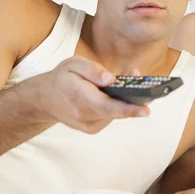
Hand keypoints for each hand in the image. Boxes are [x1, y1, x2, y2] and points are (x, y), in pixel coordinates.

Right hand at [32, 56, 149, 133]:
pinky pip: (110, 117)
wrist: (45, 99)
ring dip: (126, 102)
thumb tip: (111, 79)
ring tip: (133, 83)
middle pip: (115, 112)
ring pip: (114, 115)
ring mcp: (88, 125)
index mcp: (78, 96)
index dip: (128, 109)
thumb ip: (92, 70)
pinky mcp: (92, 128)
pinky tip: (120, 95)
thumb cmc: (61, 79)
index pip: (107, 106)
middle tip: (149, 89)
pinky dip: (118, 107)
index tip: (146, 110)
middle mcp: (83, 115)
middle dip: (134, 100)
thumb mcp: (73, 64)